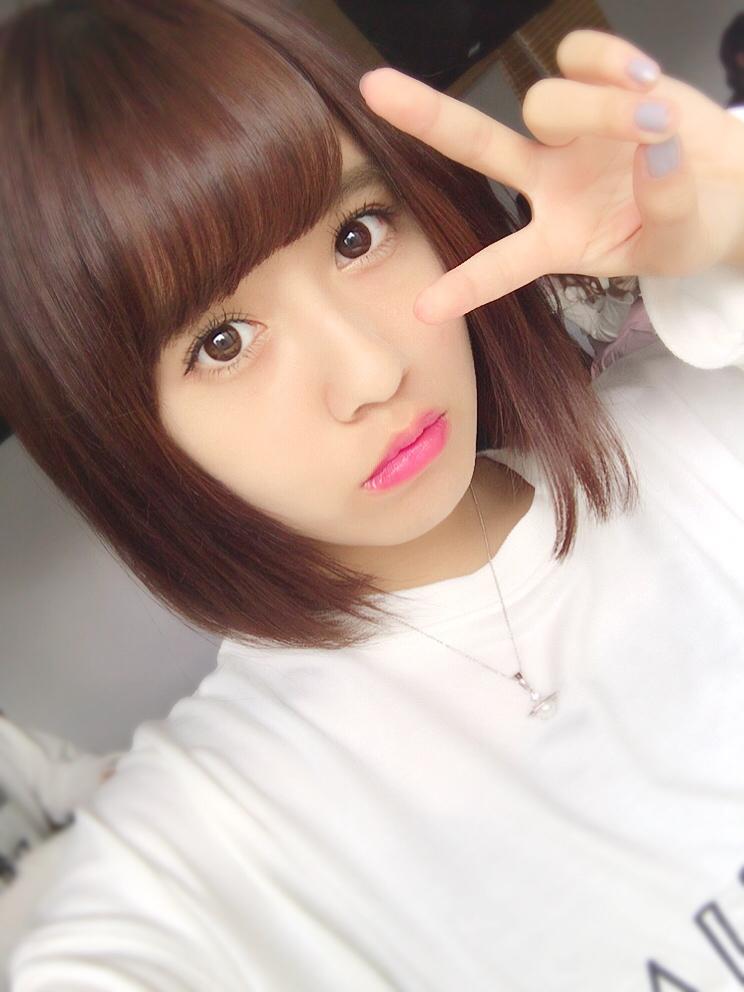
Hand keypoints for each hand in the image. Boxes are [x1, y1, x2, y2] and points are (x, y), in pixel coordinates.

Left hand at [358, 29, 743, 323]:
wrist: (730, 185)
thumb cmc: (696, 225)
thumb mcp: (682, 244)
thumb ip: (667, 207)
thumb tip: (656, 146)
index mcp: (558, 238)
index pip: (504, 264)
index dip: (467, 286)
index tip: (422, 311)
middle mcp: (548, 182)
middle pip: (477, 146)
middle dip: (428, 117)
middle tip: (373, 90)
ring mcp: (568, 131)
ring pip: (545, 102)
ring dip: (599, 110)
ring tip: (656, 123)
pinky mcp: (597, 82)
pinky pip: (581, 56)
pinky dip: (612, 62)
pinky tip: (647, 80)